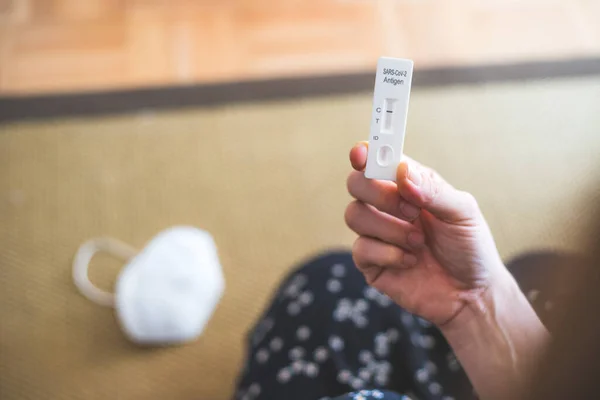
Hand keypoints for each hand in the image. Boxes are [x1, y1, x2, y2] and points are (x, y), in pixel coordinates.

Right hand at [345, 142, 506, 325]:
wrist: (472, 294)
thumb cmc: (469, 248)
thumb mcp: (462, 211)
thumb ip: (433, 189)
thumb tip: (402, 173)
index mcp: (408, 186)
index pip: (378, 161)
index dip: (365, 153)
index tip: (361, 153)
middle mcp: (387, 207)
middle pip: (356, 184)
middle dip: (380, 194)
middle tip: (412, 210)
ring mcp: (377, 234)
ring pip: (354, 214)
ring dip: (389, 228)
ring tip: (418, 242)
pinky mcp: (371, 263)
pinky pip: (360, 248)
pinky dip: (389, 254)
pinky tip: (410, 261)